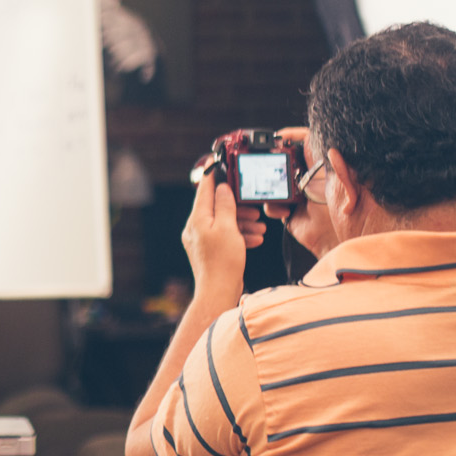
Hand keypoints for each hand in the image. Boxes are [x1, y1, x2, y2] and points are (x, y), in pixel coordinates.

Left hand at [183, 176, 250, 305]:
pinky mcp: (210, 251)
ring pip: (223, 222)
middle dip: (237, 206)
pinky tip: (254, 238)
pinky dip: (239, 235)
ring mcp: (202, 240)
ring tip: (259, 227)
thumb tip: (222, 188)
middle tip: (252, 206)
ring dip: (242, 222)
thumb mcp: (228, 227)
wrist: (219, 292)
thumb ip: (225, 205)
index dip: (213, 175)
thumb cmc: (223, 262)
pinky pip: (225, 236)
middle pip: (216, 207)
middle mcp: (196, 228)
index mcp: (197, 219)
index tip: (220, 163)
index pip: (204, 189)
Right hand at [260, 127, 337, 257]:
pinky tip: (285, 211)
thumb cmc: (349, 218)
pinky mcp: (287, 210)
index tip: (279, 135)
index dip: (293, 136)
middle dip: (274, 160)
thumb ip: (341, 170)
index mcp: (322, 169)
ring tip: (279, 193)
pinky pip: (271, 203)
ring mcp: (295, 195)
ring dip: (271, 186)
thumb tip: (332, 150)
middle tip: (267, 161)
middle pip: (285, 161)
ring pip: (274, 182)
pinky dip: (273, 206)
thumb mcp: (346, 189)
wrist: (337, 243)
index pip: (306, 145)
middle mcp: (307, 179)